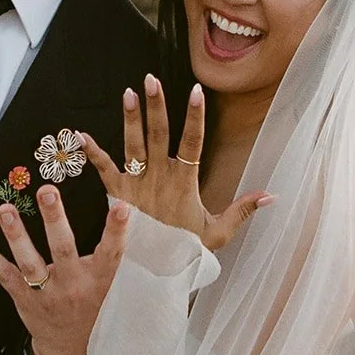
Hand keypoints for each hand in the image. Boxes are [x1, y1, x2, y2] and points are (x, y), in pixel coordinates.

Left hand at [0, 185, 130, 354]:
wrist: (70, 349)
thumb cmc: (94, 307)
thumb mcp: (112, 287)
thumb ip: (113, 257)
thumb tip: (125, 213)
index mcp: (100, 281)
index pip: (111, 252)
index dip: (117, 230)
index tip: (121, 207)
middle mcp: (73, 285)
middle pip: (63, 249)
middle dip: (55, 219)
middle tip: (47, 192)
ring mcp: (46, 293)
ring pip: (29, 261)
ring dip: (16, 234)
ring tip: (5, 209)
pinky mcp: (24, 298)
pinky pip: (4, 275)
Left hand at [80, 74, 272, 252]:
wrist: (152, 275)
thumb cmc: (186, 252)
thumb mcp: (218, 233)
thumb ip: (243, 210)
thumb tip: (272, 195)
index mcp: (184, 183)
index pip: (192, 143)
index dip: (195, 117)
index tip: (196, 91)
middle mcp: (159, 179)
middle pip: (159, 136)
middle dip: (156, 106)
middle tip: (151, 79)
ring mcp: (137, 186)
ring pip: (133, 146)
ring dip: (130, 119)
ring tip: (128, 93)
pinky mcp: (117, 196)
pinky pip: (104, 171)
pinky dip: (93, 153)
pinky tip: (81, 135)